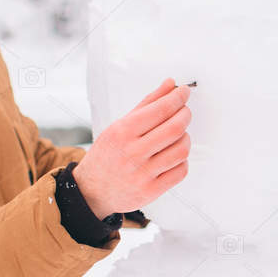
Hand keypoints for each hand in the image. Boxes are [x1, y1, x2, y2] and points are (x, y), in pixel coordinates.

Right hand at [72, 78, 191, 217]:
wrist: (92, 192)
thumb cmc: (106, 156)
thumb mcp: (119, 126)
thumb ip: (147, 104)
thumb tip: (170, 84)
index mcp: (122, 132)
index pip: (160, 110)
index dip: (178, 98)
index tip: (184, 91)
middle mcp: (132, 152)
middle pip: (175, 128)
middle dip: (185, 115)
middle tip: (185, 112)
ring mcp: (142, 173)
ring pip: (181, 150)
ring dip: (186, 138)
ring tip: (179, 135)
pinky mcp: (151, 190)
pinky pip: (180, 171)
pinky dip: (183, 160)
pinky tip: (174, 155)